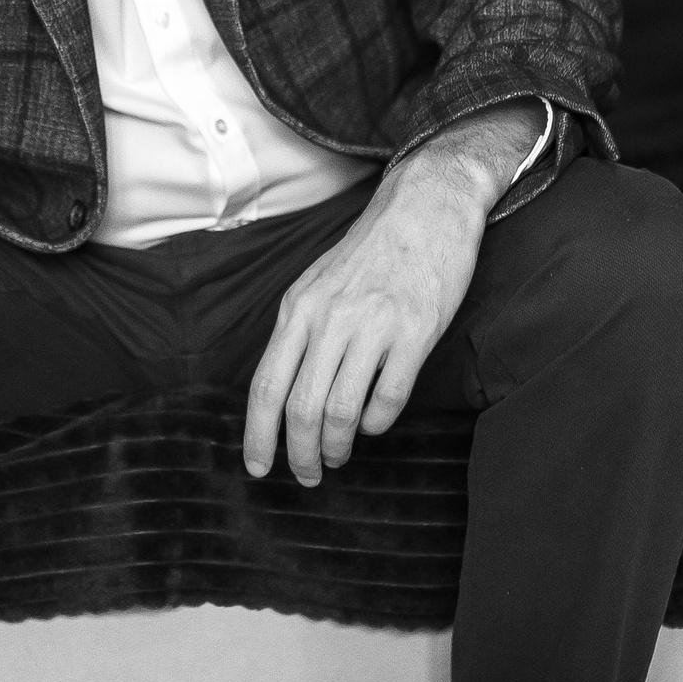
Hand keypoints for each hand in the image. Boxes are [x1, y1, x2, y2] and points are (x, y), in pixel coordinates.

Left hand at [243, 103, 544, 485]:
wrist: (426, 205)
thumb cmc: (372, 250)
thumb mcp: (318, 283)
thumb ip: (301, 332)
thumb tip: (284, 394)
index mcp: (298, 308)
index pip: (266, 385)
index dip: (257, 434)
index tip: (256, 468)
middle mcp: (329, 318)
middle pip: (300, 408)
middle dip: (299, 454)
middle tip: (307, 477)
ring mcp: (373, 325)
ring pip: (341, 411)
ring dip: (337, 445)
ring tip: (340, 455)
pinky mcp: (415, 332)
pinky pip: (388, 399)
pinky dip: (378, 424)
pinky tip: (376, 423)